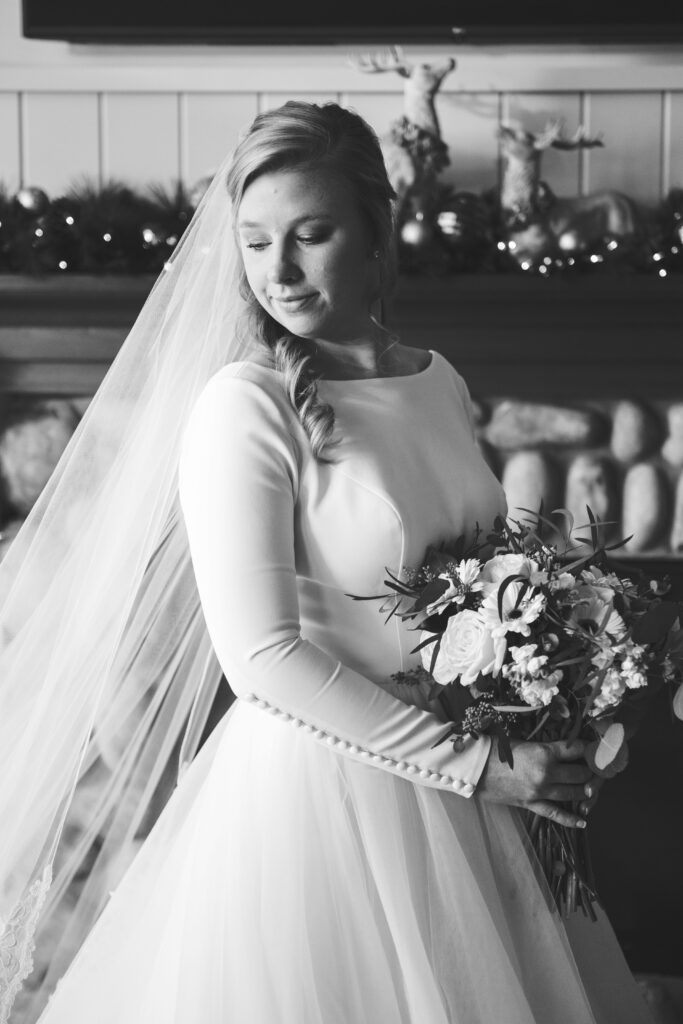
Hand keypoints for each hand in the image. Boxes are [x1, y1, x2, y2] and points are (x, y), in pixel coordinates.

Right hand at [477, 737, 597, 828]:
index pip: (577, 749)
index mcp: (544, 752)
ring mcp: (540, 791)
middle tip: (594, 769)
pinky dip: (571, 819)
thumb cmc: (496, 749)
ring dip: (585, 791)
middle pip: (580, 774)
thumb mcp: (523, 742)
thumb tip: (564, 749)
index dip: (588, 748)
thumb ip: (545, 747)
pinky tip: (583, 821)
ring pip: (573, 793)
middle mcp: (546, 772)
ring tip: (590, 788)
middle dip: (590, 771)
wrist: (474, 768)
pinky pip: (555, 814)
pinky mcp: (531, 804)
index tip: (593, 748)